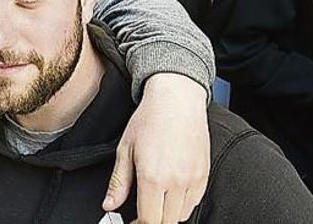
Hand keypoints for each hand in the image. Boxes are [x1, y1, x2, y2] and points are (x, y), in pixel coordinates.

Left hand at [103, 73, 209, 223]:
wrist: (176, 101)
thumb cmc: (149, 121)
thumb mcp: (125, 150)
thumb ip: (118, 182)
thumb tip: (108, 205)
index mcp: (153, 177)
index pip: (149, 220)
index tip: (131, 222)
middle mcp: (176, 182)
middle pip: (166, 221)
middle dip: (152, 220)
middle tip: (141, 212)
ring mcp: (193, 179)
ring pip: (182, 214)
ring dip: (168, 214)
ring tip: (155, 200)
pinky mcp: (204, 174)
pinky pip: (195, 201)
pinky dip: (183, 204)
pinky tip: (171, 191)